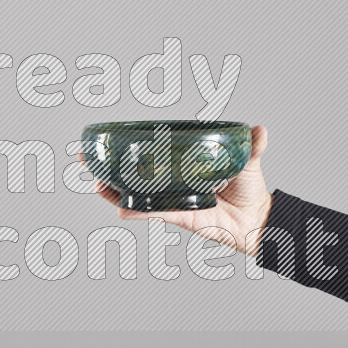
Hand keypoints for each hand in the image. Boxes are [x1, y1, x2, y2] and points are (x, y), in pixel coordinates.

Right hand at [93, 125, 272, 255]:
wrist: (259, 220)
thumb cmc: (251, 190)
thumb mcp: (249, 161)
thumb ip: (253, 146)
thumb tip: (259, 128)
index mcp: (184, 166)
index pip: (153, 154)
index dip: (131, 148)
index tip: (109, 140)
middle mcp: (175, 182)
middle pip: (136, 174)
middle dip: (110, 168)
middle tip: (88, 158)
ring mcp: (175, 199)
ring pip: (138, 195)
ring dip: (116, 191)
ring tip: (98, 183)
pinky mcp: (181, 216)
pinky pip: (156, 213)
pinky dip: (140, 212)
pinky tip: (122, 210)